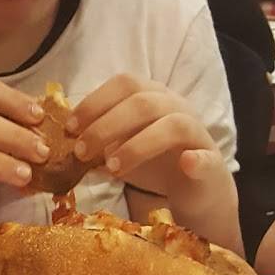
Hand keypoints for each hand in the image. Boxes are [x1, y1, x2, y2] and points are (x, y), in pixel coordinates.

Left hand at [67, 74, 237, 243]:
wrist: (196, 190)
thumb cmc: (154, 163)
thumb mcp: (120, 147)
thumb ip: (98, 140)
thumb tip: (61, 142)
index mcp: (153, 97)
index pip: (124, 84)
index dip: (95, 102)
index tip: (70, 128)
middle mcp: (176, 107)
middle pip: (143, 102)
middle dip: (106, 125)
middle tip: (82, 152)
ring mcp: (197, 133)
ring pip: (172, 125)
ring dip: (138, 145)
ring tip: (112, 168)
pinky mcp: (213, 162)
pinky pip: (205, 156)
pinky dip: (195, 160)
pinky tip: (184, 164)